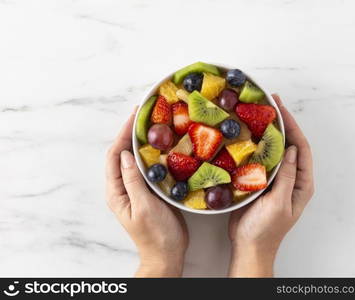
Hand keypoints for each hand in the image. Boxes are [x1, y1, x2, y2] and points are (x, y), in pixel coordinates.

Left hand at [105, 107, 187, 276]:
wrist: (167, 253)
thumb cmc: (155, 234)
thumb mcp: (144, 207)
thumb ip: (133, 181)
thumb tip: (126, 155)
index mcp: (116, 191)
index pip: (114, 156)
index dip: (122, 134)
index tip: (133, 116)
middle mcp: (122, 187)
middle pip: (122, 154)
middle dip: (129, 132)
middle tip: (142, 113)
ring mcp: (135, 188)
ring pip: (134, 158)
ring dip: (140, 140)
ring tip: (151, 123)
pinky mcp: (148, 190)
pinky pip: (147, 167)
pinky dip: (152, 153)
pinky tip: (161, 145)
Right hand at [228, 94, 313, 276]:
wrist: (249, 246)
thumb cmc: (266, 230)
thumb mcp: (278, 204)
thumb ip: (287, 178)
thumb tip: (292, 149)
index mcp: (301, 184)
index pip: (301, 148)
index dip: (292, 126)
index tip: (281, 108)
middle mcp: (291, 178)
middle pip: (290, 144)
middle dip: (282, 123)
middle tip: (270, 102)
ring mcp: (276, 179)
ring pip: (275, 149)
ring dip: (269, 131)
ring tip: (260, 112)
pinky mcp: (261, 181)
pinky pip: (261, 158)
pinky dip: (256, 145)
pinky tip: (247, 134)